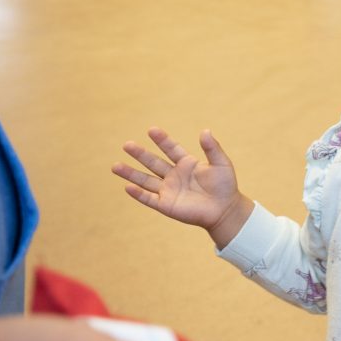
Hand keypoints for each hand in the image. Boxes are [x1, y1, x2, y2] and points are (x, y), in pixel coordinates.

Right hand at [114, 129, 252, 248]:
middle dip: (140, 154)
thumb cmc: (225, 185)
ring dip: (131, 174)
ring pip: (146, 180)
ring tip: (115, 166)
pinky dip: (138, 194)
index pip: (171, 149)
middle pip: (153, 162)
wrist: (225, 209)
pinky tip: (127, 186)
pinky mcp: (166, 205)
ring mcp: (168, 190)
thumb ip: (212, 148)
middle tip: (127, 144)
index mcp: (186, 163)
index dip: (162, 140)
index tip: (152, 130)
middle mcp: (174, 175)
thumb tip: (205, 130)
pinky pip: (149, 198)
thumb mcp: (221, 163)